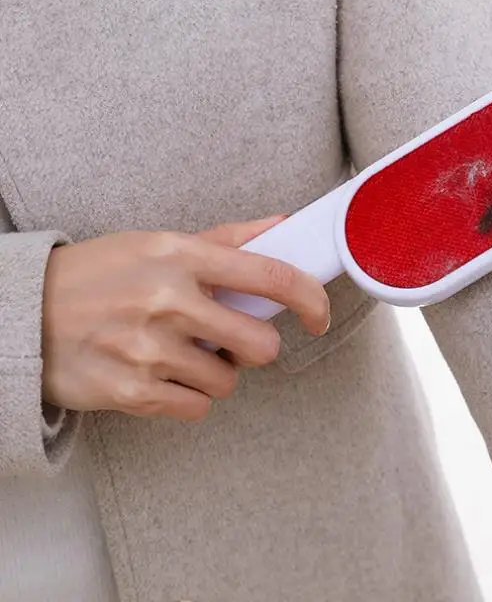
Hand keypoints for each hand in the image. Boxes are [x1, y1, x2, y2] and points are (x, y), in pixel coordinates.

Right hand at [40, 217, 329, 420]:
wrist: (25, 312)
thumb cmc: (102, 273)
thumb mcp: (160, 244)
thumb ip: (227, 240)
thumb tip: (282, 227)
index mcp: (181, 256)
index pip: (270, 275)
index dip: (310, 298)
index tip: (318, 316)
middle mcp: (167, 300)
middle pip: (260, 343)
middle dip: (255, 346)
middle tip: (230, 339)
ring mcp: (148, 348)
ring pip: (228, 381)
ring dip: (215, 372)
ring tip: (181, 353)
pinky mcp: (130, 391)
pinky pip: (197, 407)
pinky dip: (188, 396)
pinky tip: (162, 374)